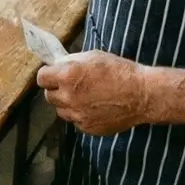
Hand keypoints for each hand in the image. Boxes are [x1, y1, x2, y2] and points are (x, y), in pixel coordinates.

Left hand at [37, 50, 154, 136]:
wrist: (142, 95)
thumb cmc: (120, 71)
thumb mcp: (93, 56)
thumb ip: (71, 62)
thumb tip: (58, 66)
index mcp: (68, 76)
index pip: (41, 78)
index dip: (48, 74)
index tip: (54, 74)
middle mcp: (68, 97)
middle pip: (49, 96)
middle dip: (57, 89)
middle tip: (71, 85)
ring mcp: (77, 115)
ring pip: (61, 110)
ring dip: (68, 104)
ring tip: (85, 97)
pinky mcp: (87, 128)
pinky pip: (76, 121)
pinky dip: (81, 115)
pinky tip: (95, 107)